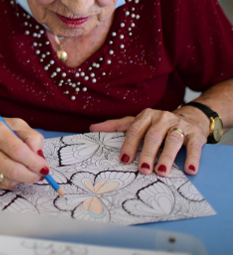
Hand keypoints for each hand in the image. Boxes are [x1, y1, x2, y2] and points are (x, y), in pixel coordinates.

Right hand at [0, 116, 47, 189]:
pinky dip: (12, 181)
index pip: (18, 151)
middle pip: (14, 170)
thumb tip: (39, 155)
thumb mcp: (13, 124)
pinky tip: (10, 171)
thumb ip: (31, 136)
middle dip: (32, 175)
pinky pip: (2, 185)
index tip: (44, 167)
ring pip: (9, 180)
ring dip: (23, 178)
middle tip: (40, 173)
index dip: (35, 162)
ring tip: (26, 170)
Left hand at [90, 107, 209, 176]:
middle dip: (147, 153)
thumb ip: (116, 126)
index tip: (124, 160)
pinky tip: (190, 170)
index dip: (129, 145)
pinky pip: (194, 146)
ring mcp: (180, 126)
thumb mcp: (137, 122)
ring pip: (172, 140)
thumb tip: (92, 129)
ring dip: (167, 157)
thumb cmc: (157, 125)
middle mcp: (162, 118)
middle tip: (143, 170)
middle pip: (153, 136)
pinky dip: (192, 158)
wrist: (190, 117)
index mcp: (146, 115)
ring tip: (162, 172)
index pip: (135, 130)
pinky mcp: (196, 134)